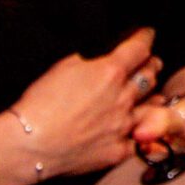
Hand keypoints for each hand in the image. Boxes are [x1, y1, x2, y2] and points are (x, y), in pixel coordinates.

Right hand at [12, 28, 158, 177]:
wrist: (31, 143)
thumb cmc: (39, 104)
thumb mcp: (64, 66)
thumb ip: (91, 59)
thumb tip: (102, 56)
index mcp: (110, 72)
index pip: (139, 48)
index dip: (145, 37)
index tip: (147, 34)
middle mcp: (123, 98)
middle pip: (150, 75)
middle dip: (151, 65)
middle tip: (151, 62)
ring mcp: (123, 125)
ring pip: (153, 106)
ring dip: (153, 96)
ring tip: (152, 93)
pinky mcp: (118, 150)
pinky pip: (140, 138)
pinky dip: (141, 130)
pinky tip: (142, 127)